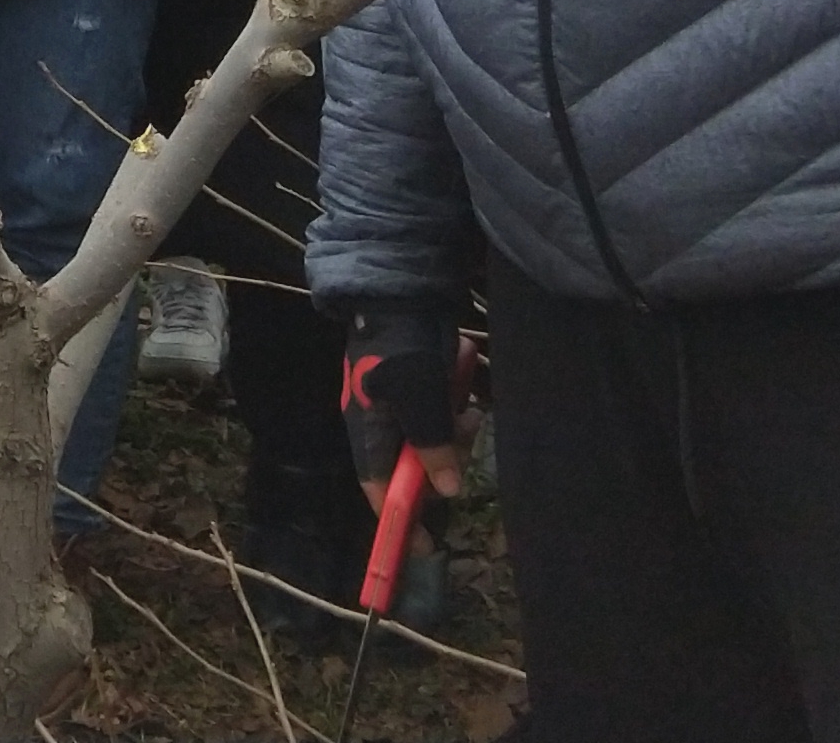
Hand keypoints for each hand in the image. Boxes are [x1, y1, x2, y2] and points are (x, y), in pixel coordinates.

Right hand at [338, 301, 466, 509]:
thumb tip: (447, 491)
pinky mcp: (417, 391)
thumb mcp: (419, 397)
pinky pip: (439, 419)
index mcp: (369, 432)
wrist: (398, 291)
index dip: (400, 521)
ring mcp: (398, 407)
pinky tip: (469, 401)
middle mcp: (381, 426)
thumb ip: (431, 444)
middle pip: (412, 470)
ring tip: (471, 413)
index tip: (426, 547)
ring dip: (455, 436)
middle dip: (442, 466)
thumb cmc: (402, 347)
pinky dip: (455, 416)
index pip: (379, 491)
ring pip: (431, 444)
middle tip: (466, 446)